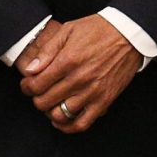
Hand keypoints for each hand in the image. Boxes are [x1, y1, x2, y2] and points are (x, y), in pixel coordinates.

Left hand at [18, 16, 142, 134]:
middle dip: (36, 98)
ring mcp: (92, 92)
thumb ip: (47, 51)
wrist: (130, 34)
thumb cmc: (99, 30)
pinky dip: (69, 127)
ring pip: (60, 115)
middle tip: (39, 93)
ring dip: (50, 111)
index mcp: (68, 60)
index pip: (36, 85)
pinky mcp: (104, 101)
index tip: (28, 84)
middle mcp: (79, 79)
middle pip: (45, 102)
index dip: (27, 87)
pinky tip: (62, 120)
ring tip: (51, 103)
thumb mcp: (69, 30)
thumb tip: (30, 70)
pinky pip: (82, 123)